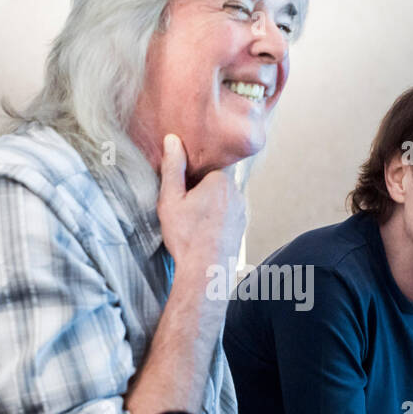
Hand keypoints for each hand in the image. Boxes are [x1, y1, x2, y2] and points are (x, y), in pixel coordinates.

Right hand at [156, 133, 245, 275]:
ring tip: (193, 219)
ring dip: (210, 202)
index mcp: (220, 180)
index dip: (195, 169)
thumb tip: (173, 141)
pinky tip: (203, 229)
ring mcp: (241, 210)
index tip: (184, 179)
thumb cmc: (187, 238)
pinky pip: (228, 213)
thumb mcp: (171, 200)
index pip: (210, 162)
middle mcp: (236, 193)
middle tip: (184, 202)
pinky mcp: (241, 226)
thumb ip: (173, 168)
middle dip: (202, 186)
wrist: (206, 272)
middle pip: (217, 179)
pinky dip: (217, 217)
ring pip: (223, 197)